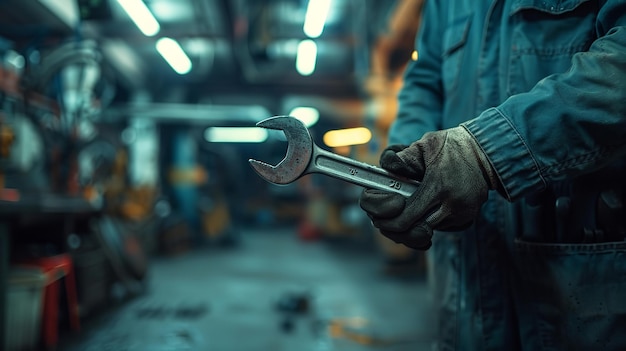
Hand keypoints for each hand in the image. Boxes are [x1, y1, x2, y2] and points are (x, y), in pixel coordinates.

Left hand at [359, 126, 498, 249]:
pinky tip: (425, 210)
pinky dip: (431, 222)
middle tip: (389, 220)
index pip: (407, 217)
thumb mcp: (425, 144)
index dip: (390, 221)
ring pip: (430, 230)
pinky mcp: (469, 217)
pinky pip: (443, 227)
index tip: (383, 216)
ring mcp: (463, 213)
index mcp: (438, 186)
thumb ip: (403, 158)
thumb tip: (386, 167)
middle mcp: (452, 204)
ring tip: (406, 212)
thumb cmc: (452, 145)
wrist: (487, 151)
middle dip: (400, 229)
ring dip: (416, 225)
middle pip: (417, 231)